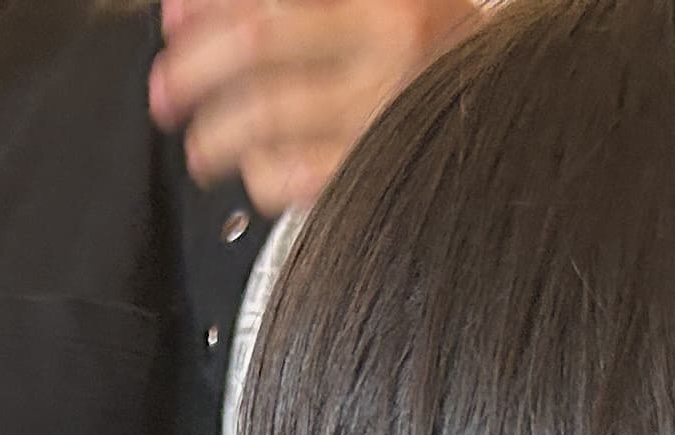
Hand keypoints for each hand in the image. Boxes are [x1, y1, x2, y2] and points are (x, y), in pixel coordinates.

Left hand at [147, 0, 482, 211]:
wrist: (508, 111)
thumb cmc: (431, 55)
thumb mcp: (378, 8)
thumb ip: (303, 13)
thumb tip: (198, 11)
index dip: (206, 6)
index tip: (173, 16)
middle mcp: (386, 44)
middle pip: (255, 43)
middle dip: (191, 66)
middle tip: (166, 88)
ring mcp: (382, 109)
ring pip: (262, 116)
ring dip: (211, 134)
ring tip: (200, 145)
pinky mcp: (378, 171)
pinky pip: (290, 178)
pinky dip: (259, 175)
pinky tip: (257, 170)